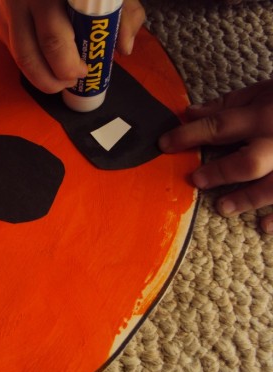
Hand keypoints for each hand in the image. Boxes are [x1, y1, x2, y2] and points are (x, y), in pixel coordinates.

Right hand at [0, 0, 145, 92]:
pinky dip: (33, 60)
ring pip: (20, 57)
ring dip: (41, 77)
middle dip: (54, 77)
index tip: (85, 70)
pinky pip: (14, 50)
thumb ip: (126, 13)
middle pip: (32, 54)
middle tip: (73, 80)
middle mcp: (23, 0)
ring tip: (61, 79)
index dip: (69, 63)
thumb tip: (122, 48)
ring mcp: (6, 9)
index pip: (54, 39)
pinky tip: (46, 56)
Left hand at [159, 79, 272, 232]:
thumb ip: (228, 102)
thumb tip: (189, 112)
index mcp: (265, 115)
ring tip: (223, 208)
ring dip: (248, 199)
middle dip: (221, 173)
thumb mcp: (264, 89)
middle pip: (249, 162)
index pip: (220, 126)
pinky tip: (264, 227)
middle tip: (197, 180)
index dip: (189, 135)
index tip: (164, 144)